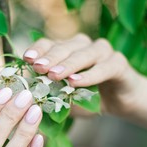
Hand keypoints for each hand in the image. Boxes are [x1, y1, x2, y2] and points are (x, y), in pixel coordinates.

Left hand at [23, 34, 141, 116]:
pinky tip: (76, 82)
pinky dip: (90, 75)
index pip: (49, 44)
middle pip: (65, 47)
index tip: (27, 60)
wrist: (119, 102)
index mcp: (67, 50)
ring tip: (54, 75)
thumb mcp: (64, 98)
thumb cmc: (88, 98)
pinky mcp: (119, 63)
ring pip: (83, 54)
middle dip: (50, 58)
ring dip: (68, 64)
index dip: (38, 50)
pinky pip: (104, 67)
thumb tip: (28, 98)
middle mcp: (84, 46)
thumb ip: (48, 94)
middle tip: (39, 68)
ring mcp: (103, 52)